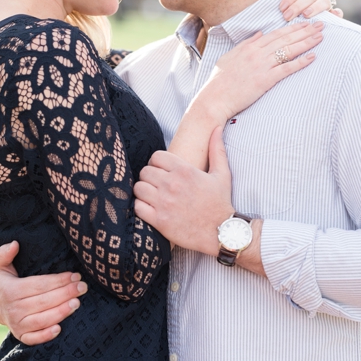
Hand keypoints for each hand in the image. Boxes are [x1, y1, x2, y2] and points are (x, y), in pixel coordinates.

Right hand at [0, 241, 87, 344]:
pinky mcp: (21, 335)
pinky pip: (33, 338)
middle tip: (82, 287)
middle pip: (44, 301)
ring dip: (61, 312)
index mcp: (9, 291)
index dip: (58, 280)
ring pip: (42, 320)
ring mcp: (16, 324)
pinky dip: (45, 336)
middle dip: (66, 293)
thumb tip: (15, 244)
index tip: (74, 275)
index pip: (38, 285)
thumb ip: (4, 253)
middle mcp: (12, 309)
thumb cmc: (2, 279)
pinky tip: (59, 329)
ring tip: (77, 303)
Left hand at [135, 126, 233, 255]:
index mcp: (185, 171)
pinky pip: (137, 206)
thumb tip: (217, 128)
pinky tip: (151, 209)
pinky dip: (141, 207)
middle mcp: (172, 184)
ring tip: (153, 197)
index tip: (162, 171)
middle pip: (145, 171)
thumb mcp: (222, 174)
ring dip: (144, 191)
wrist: (221, 232)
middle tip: (158, 185)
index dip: (157, 163)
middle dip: (150, 177)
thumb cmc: (220, 202)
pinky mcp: (158, 220)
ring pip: (138, 188)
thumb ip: (217, 149)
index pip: (156, 157)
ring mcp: (163, 203)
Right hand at [205, 20, 322, 116]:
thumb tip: (260, 34)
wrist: (214, 98)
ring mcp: (262, 65)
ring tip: (320, 36)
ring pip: (289, 50)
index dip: (293, 27)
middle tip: (320, 24)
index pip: (276, 34)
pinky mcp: (265, 80)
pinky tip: (312, 57)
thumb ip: (246, 44)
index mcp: (250, 47)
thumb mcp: (230, 56)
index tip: (305, 23)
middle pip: (286, 39)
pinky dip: (301, 62)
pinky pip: (287, 68)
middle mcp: (257, 53)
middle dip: (305, 31)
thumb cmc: (220, 80)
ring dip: (307, 42)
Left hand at [280, 0, 343, 19]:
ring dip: (315, 8)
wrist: (298, 14)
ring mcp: (326, 2)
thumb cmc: (291, 2)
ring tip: (305, 15)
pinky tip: (333, 15)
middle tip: (287, 16)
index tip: (282, 7)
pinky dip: (336, 12)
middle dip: (298, 6)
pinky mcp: (332, 13)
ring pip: (323, 2)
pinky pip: (337, 11)